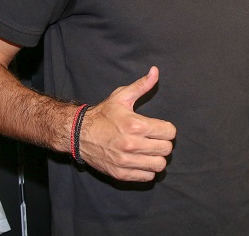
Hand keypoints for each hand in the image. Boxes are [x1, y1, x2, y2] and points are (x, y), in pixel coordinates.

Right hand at [78, 66, 176, 181]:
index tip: (160, 128)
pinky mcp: (120, 173)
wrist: (78, 134)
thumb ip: (141, 85)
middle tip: (155, 139)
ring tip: (150, 151)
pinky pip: (147, 177)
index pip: (169, 132)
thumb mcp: (121, 97)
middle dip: (164, 143)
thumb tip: (155, 71)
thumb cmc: (103, 114)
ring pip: (159, 165)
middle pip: (166, 149)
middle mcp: (132, 144)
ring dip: (157, 158)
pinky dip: (147, 170)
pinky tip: (141, 160)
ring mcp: (126, 161)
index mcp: (136, 125)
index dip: (168, 129)